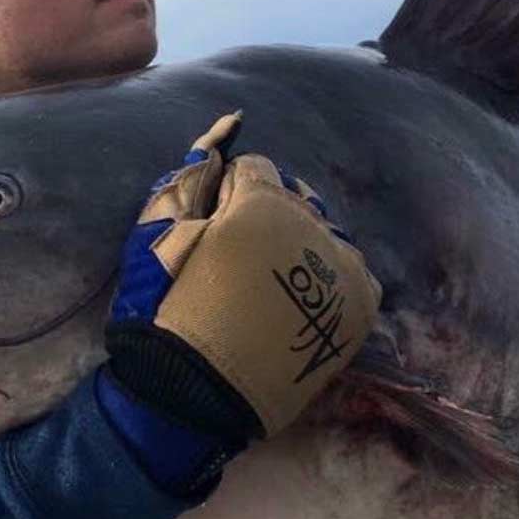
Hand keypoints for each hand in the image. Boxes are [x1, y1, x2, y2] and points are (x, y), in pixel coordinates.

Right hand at [106, 113, 382, 443]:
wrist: (195, 393)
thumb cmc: (166, 308)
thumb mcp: (159, 230)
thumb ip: (197, 172)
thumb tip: (230, 125)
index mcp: (263, 202)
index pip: (256, 169)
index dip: (228, 197)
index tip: (213, 231)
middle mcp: (313, 226)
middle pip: (295, 202)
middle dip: (269, 220)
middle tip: (241, 264)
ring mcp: (342, 269)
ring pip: (327, 236)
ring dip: (303, 249)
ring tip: (272, 287)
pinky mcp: (359, 310)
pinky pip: (354, 276)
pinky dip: (332, 282)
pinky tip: (303, 304)